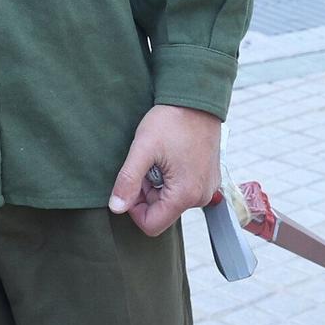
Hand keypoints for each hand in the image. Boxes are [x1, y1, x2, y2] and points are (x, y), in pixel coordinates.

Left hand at [108, 104, 222, 236]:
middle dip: (145, 192)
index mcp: (185, 195)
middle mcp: (200, 198)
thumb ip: (128, 181)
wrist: (197, 100)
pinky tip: (168, 156)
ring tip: (157, 157)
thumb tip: (116, 208)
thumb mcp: (143, 149)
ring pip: (169, 200)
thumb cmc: (171, 121)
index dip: (133, 207)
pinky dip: (170, 178)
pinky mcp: (208, 179)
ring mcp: (207, 189)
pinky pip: (182, 190)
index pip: (152, 225)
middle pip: (160, 211)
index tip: (132, 181)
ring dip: (156, 184)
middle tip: (144, 163)